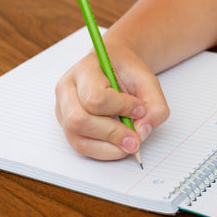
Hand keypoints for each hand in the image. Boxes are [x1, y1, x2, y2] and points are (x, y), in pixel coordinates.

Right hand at [55, 43, 169, 159]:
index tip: (140, 109)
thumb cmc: (126, 71)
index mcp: (85, 69)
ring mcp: (63, 108)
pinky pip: (80, 146)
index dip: (121, 108)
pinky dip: (102, 151)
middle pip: (79, 120)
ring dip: (107, 146)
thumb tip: (141, 132)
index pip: (95, 97)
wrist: (114, 66)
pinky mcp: (66, 124)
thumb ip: (154, 105)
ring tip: (129, 143)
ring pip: (77, 137)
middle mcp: (67, 88)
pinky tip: (118, 145)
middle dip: (112, 133)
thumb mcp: (148, 80)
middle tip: (135, 138)